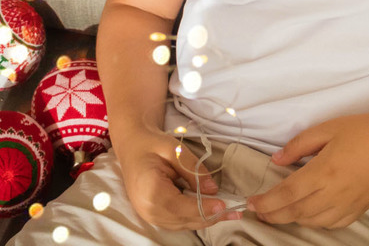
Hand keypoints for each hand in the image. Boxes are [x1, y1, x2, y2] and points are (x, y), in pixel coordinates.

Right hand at [115, 128, 242, 229]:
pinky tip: (212, 212)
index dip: (205, 208)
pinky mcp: (153, 215)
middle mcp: (148, 208)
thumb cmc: (152, 144)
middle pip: (185, 219)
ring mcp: (149, 215)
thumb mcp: (175, 150)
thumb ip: (194, 170)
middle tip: (236, 212)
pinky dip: (196, 218)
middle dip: (211, 216)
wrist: (133, 146)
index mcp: (151, 190)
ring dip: (206, 220)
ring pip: (183, 224)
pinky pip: (178, 222)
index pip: (183, 207)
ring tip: (229, 213)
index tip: (225, 204)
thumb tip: (213, 190)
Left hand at [247, 113, 368, 228]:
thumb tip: (277, 160)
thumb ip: (299, 145)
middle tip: (259, 211)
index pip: (287, 193)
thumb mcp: (327, 128)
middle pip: (296, 212)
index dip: (266, 201)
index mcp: (324, 171)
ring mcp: (348, 204)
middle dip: (273, 215)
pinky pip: (332, 224)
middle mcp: (334, 193)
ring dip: (292, 219)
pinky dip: (315, 222)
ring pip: (312, 222)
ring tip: (280, 211)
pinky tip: (309, 214)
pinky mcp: (359, 209)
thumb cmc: (364, 130)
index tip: (251, 202)